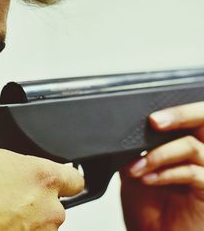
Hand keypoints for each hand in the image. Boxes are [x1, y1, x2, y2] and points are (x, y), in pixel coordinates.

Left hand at [121, 102, 203, 230]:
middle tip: (155, 121)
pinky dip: (166, 173)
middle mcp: (202, 156)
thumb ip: (137, 150)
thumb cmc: (149, 210)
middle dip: (181, 115)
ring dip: (158, 155)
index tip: (148, 116)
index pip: (190, 118)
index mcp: (187, 147)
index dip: (174, 111)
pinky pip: (193, 173)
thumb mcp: (136, 171)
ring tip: (136, 168)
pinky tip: (148, 180)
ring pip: (192, 146)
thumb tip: (125, 132)